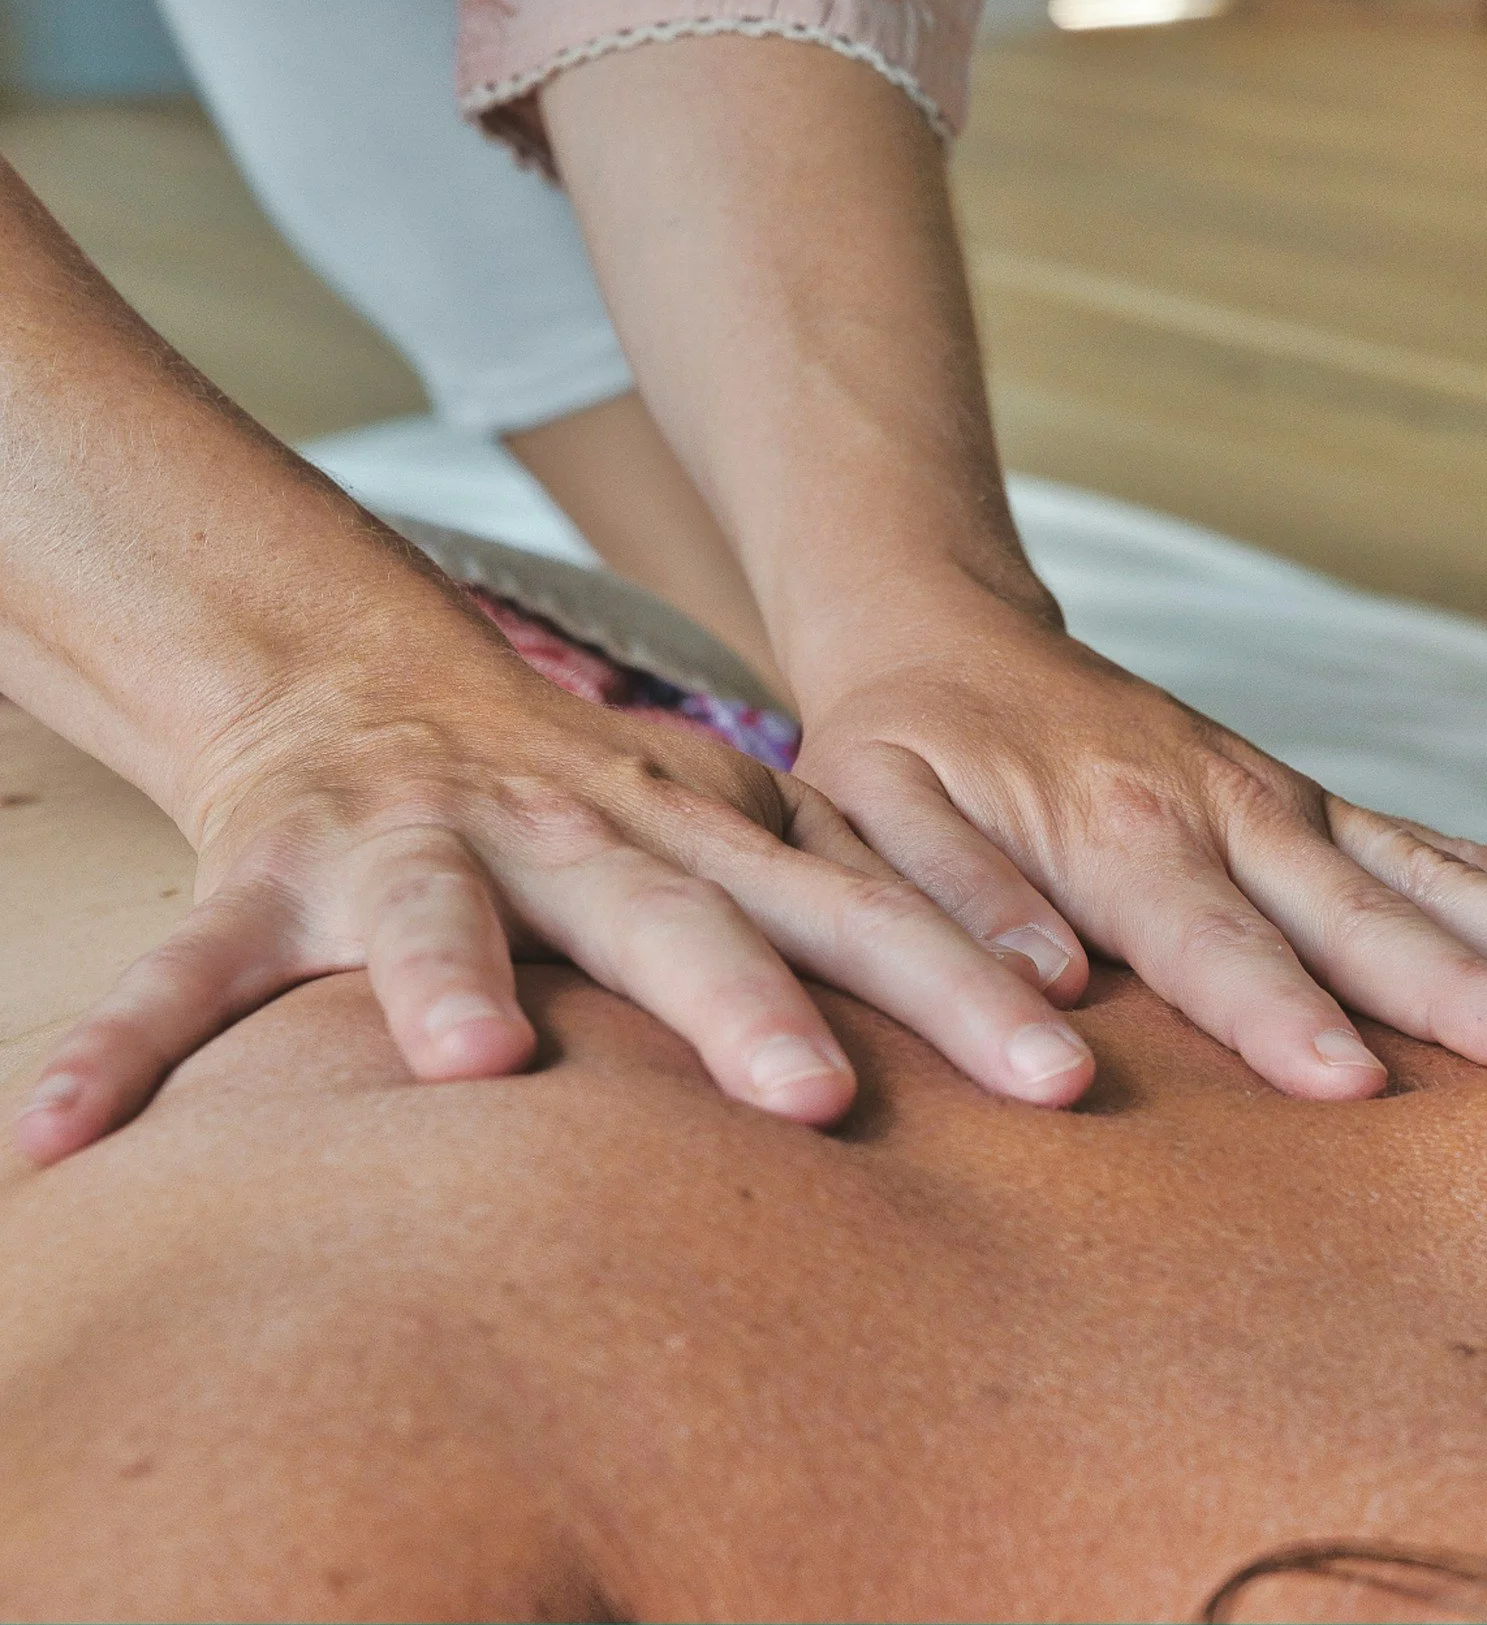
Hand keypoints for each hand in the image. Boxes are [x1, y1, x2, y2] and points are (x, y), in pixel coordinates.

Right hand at [14, 649, 1093, 1163]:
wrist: (366, 674)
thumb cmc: (583, 796)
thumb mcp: (726, 832)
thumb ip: (854, 905)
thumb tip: (1055, 1001)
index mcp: (697, 836)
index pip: (858, 910)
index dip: (961, 971)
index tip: (1065, 1048)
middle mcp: (573, 835)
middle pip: (679, 920)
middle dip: (750, 1008)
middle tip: (821, 1098)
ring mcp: (418, 850)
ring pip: (436, 916)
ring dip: (447, 978)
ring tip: (466, 1059)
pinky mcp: (271, 878)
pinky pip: (189, 971)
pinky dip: (128, 1044)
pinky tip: (65, 1132)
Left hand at [794, 589, 1486, 1099]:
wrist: (953, 638)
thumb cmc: (907, 756)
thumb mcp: (875, 825)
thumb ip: (953, 909)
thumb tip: (1044, 1012)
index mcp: (1120, 833)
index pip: (1212, 945)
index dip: (1280, 1018)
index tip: (1354, 1087)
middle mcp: (1232, 812)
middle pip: (1365, 913)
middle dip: (1473, 978)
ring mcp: (1293, 808)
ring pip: (1437, 874)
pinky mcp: (1323, 812)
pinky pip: (1450, 851)